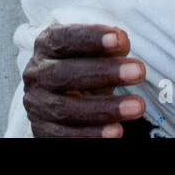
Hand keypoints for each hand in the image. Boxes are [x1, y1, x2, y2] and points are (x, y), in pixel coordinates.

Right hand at [22, 24, 147, 137]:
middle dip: (104, 73)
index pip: (64, 39)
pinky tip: (117, 130)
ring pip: (66, 109)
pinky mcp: (41, 130)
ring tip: (137, 106)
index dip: (91, 38)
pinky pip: (65, 136)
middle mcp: (36, 74)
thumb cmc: (82, 69)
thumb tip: (121, 41)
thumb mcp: (92, 53)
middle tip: (138, 71)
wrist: (59, 98)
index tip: (121, 40)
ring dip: (104, 108)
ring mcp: (36, 104)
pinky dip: (91, 134)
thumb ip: (105, 47)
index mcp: (46, 45)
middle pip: (64, 74)